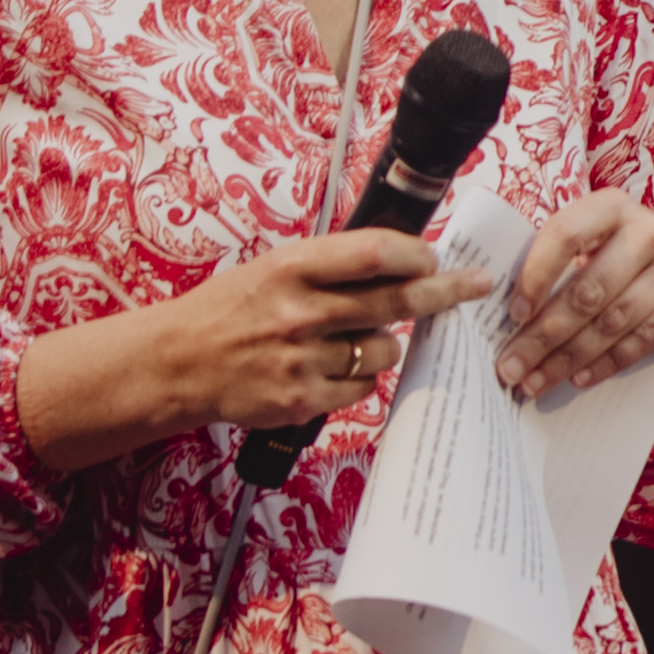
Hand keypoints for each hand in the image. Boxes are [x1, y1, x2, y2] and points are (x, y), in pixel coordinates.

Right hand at [21, 229, 495, 474]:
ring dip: (382, 345)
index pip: (373, 254)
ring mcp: (302, 359)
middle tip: (474, 285)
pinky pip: (362, 389)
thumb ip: (332, 267)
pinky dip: (359, 379)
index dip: (415, 254)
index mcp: (292, 268)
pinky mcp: (303, 399)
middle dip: (443, 292)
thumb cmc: (231, 309)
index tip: (433, 256)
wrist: (179, 363)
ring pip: (383, 351)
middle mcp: (300, 312)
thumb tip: (402, 262)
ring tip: (347, 339)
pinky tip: (329, 368)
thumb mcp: (274, 269)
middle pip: (395, 303)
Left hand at [492, 191, 653, 406]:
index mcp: (611, 207)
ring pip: (613, 319)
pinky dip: (608, 362)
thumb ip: (554, 269)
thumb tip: (505, 317)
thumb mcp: (588, 250)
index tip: (514, 313)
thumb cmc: (618, 263)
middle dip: (544, 334)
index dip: (536, 275)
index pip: (566, 234)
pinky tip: (579, 377)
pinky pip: (645, 337)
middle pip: (588, 289)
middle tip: (512, 366)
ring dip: (569, 356)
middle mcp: (649, 230)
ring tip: (537, 380)